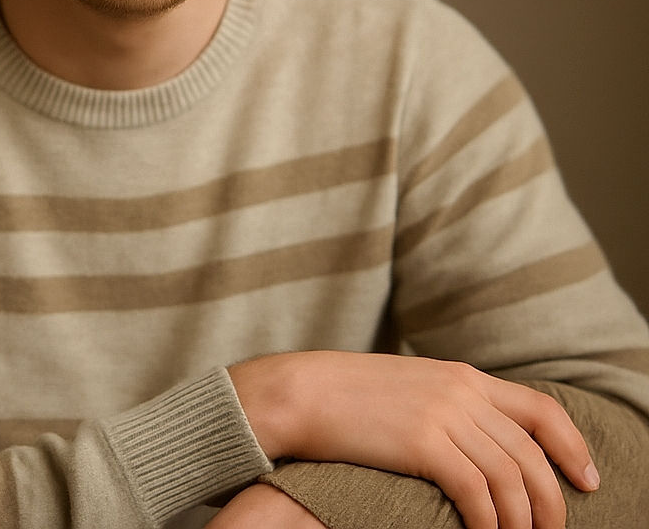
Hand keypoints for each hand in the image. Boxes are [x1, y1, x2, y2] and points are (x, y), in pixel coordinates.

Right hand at [229, 351, 598, 528]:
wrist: (302, 391)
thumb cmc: (349, 396)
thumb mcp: (410, 387)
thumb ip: (448, 402)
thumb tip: (479, 439)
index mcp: (461, 375)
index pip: (539, 409)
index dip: (572, 446)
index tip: (586, 479)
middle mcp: (461, 390)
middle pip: (531, 452)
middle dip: (552, 500)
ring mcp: (443, 413)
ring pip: (511, 477)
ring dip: (523, 520)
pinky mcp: (424, 441)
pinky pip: (478, 491)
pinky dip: (490, 522)